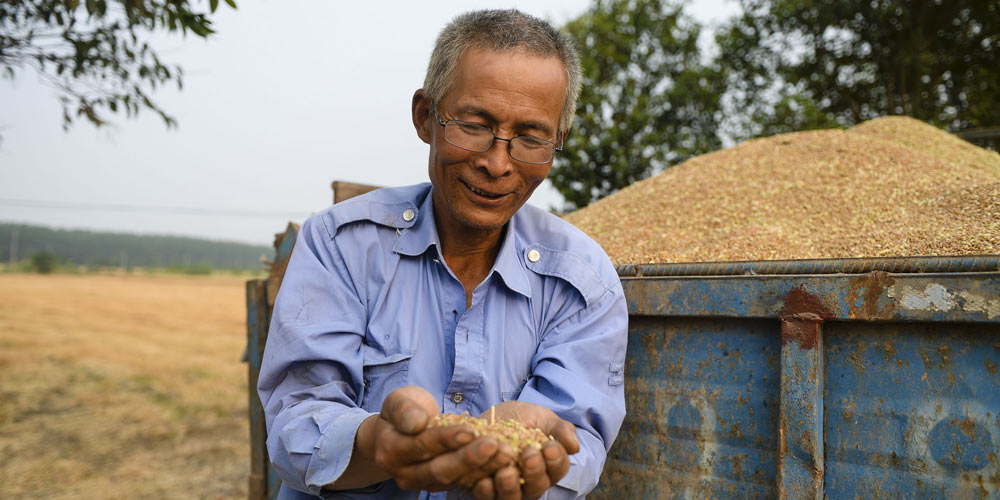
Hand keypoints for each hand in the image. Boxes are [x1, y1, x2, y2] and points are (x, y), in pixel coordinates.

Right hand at [369, 386, 514, 491]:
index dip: (446, 439)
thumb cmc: (402, 410)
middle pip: (440, 469)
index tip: (471, 430)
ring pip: (456, 479)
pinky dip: (485, 471)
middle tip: (496, 446)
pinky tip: (504, 461)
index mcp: (391, 451)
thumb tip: (416, 422)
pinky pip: (464, 482)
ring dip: (483, 467)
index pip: (422, 445)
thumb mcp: (398, 401)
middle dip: (470, 458)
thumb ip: (404, 410)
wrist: (396, 432)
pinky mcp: (441, 485)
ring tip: (506, 453)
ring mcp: (423, 483)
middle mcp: (405, 474)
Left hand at [467, 401, 579, 499]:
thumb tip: (574, 447)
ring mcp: (507, 489)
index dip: (555, 460)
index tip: (549, 447)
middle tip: (529, 455)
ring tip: (507, 472)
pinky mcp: (485, 491)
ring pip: (512, 497)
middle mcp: (530, 483)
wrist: (491, 417)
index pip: (558, 468)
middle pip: (537, 486)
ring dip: (510, 486)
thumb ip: (560, 430)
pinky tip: (484, 480)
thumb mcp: (542, 418)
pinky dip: (486, 491)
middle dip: (534, 471)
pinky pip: (487, 497)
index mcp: (548, 467)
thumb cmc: (522, 419)